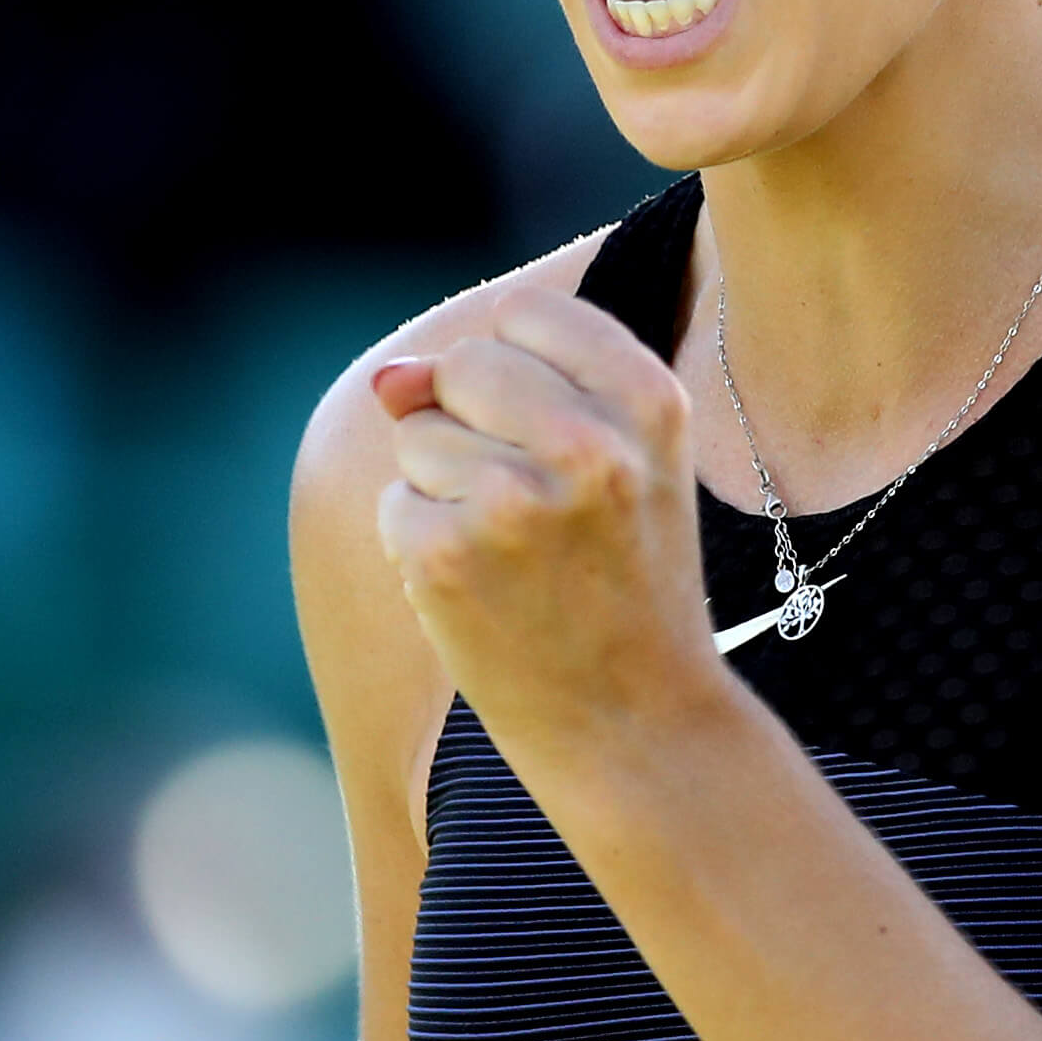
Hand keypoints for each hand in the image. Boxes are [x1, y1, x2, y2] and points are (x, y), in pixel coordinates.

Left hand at [370, 291, 723, 750]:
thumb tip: (391, 381)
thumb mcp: (616, 466)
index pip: (527, 315)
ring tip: (515, 556)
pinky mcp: (448, 554)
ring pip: (417, 435)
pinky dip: (421, 546)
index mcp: (650, 402)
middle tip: (531, 508)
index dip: (518, 368)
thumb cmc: (623, 584)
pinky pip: (395, 504)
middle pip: (464, 365)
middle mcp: (589, 442)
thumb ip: (519, 393)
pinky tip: (484, 592)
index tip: (554, 434)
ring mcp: (514, 500)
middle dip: (470, 424)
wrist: (636, 725)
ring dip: (444, 489)